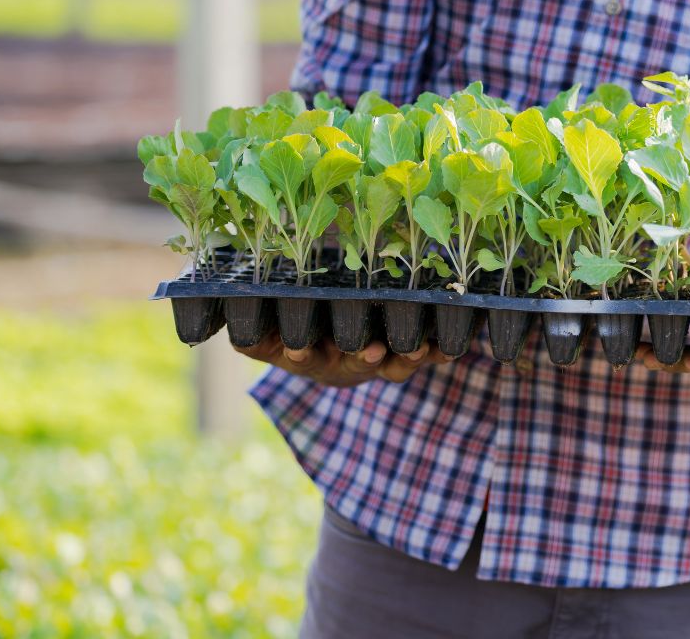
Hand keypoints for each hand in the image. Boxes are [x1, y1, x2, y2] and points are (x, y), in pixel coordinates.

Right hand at [233, 334, 449, 387]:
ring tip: (417, 348)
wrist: (340, 346)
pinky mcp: (414, 352)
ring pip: (397, 364)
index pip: (306, 356)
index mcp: (315, 356)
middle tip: (369, 352)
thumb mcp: (270, 340)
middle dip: (364, 359)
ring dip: (407, 357)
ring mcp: (384, 360)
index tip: (298, 352)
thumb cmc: (300, 335)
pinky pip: (432, 354)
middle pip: (359, 363)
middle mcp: (351, 361)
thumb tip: (234, 324)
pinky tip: (455, 344)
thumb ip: (254, 337)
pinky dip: (443, 351)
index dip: (303, 355)